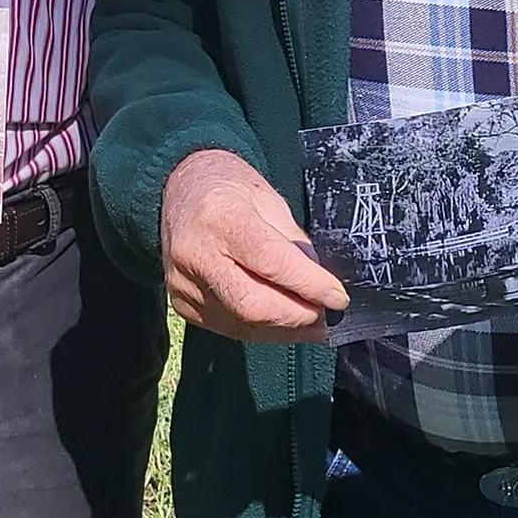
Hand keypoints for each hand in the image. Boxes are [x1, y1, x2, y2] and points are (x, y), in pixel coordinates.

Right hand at [160, 150, 348, 343]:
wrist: (179, 189)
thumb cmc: (230, 188)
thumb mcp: (269, 199)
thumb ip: (293, 242)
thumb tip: (319, 284)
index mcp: (220, 217)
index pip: (270, 261)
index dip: (309, 285)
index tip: (338, 297)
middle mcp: (195, 254)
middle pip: (252, 304)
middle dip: (297, 315)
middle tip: (326, 316)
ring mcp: (183, 283)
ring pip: (242, 323)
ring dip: (283, 330)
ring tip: (311, 324)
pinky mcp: (181, 303)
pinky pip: (228, 327)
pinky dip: (260, 330)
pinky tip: (281, 323)